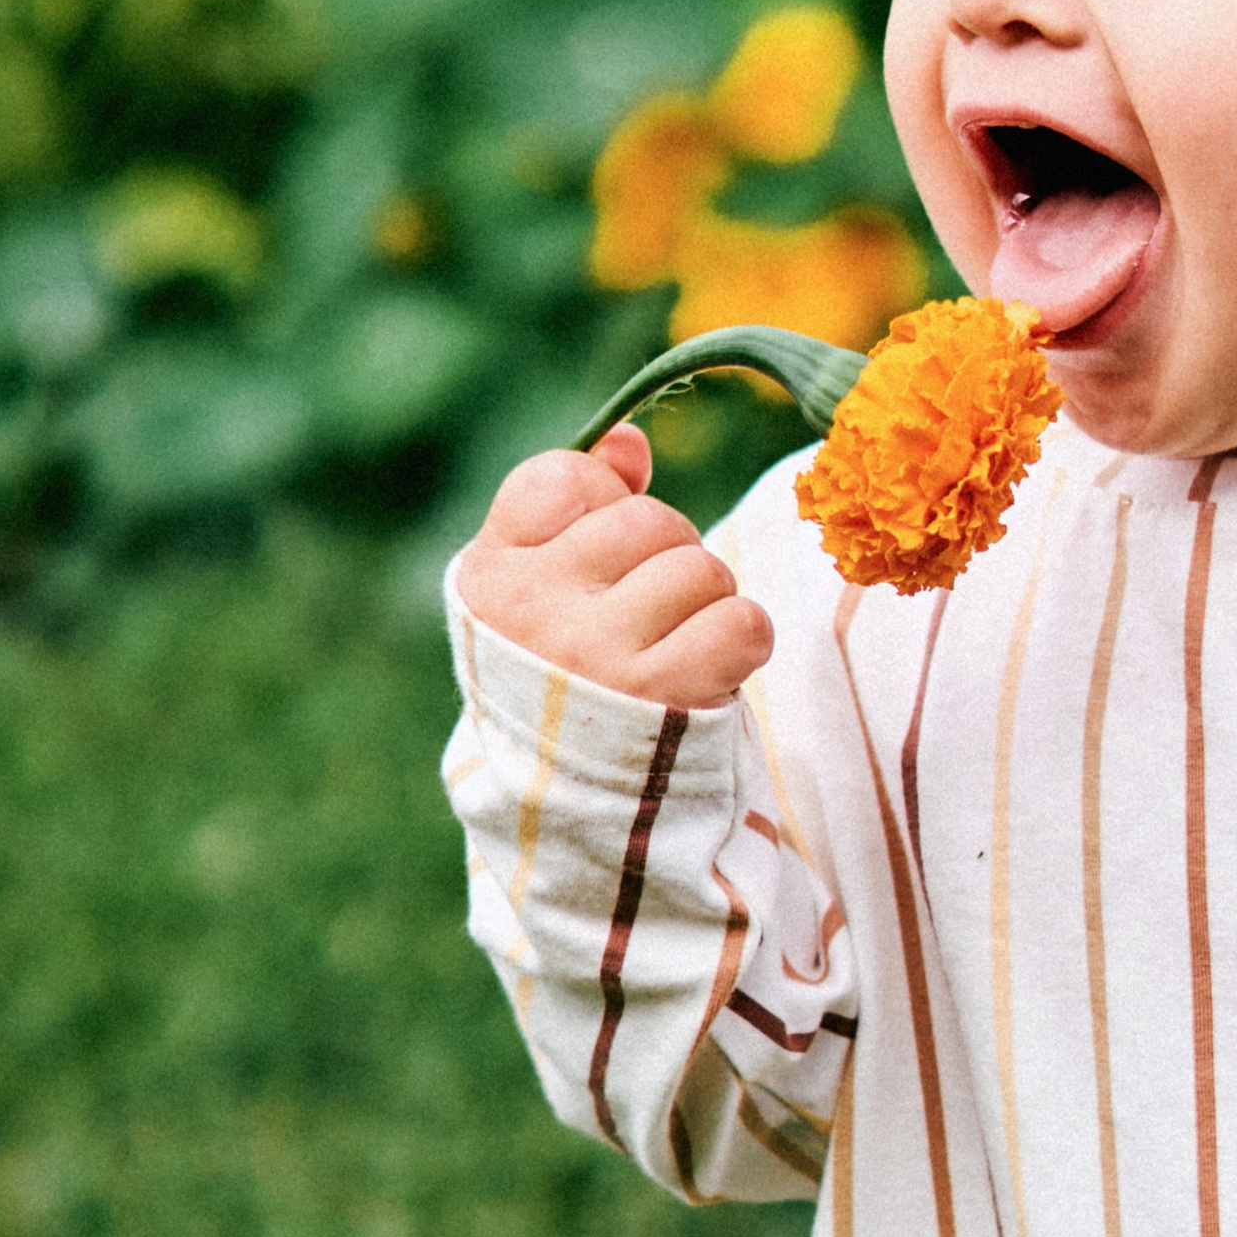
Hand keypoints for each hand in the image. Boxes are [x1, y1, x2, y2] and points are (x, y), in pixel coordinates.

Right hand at [455, 424, 772, 709]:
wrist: (577, 796)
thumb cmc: (567, 671)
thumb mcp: (547, 586)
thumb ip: (582, 504)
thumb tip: (627, 440)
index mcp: (492, 573)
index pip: (568, 477)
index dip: (605, 504)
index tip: (601, 558)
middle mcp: (534, 609)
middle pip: (649, 520)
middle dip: (669, 555)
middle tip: (653, 610)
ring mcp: (595, 653)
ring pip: (700, 568)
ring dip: (710, 600)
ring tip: (679, 641)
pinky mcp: (660, 696)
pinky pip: (739, 623)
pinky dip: (745, 639)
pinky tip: (713, 665)